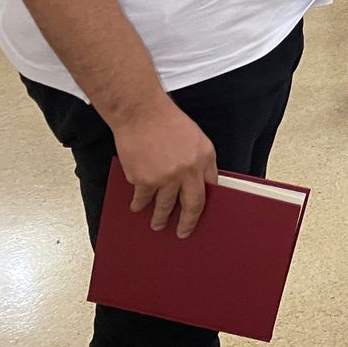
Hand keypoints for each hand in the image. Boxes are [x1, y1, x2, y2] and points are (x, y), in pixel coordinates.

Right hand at [113, 97, 217, 237]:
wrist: (141, 113)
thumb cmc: (167, 122)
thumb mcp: (195, 138)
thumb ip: (199, 161)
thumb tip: (199, 183)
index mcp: (204, 157)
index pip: (210, 188)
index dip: (205, 204)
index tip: (200, 215)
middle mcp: (188, 170)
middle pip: (192, 204)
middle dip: (187, 222)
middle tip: (182, 232)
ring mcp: (166, 177)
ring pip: (164, 206)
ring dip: (160, 218)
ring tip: (157, 225)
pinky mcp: (144, 180)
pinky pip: (142, 199)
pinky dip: (139, 205)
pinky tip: (137, 208)